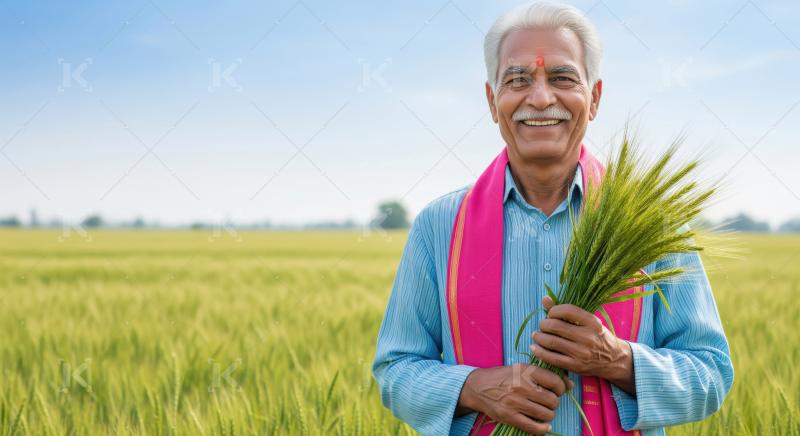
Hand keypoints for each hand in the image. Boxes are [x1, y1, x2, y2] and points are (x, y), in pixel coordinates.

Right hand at [457, 363, 572, 434]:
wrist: (478, 387)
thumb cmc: (504, 377)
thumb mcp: (523, 369)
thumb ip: (546, 375)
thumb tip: (570, 385)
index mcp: (525, 371)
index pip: (555, 382)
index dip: (561, 388)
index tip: (557, 391)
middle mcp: (521, 385)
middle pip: (552, 400)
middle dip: (553, 403)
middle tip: (547, 402)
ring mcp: (514, 402)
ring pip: (546, 414)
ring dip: (548, 415)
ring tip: (543, 411)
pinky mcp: (509, 416)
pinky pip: (534, 427)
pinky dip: (542, 429)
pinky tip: (543, 426)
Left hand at [530, 296, 635, 394]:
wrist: (613, 359)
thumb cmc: (597, 336)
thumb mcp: (588, 321)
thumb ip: (566, 311)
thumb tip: (544, 299)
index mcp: (592, 322)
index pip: (567, 310)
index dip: (554, 310)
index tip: (551, 314)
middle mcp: (588, 337)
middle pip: (555, 326)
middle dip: (544, 324)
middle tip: (542, 325)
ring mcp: (582, 353)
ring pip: (551, 342)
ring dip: (539, 337)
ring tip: (537, 335)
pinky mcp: (575, 366)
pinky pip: (552, 358)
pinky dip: (539, 352)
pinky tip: (534, 348)